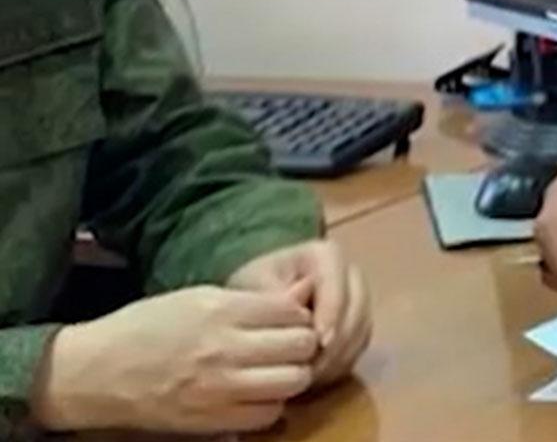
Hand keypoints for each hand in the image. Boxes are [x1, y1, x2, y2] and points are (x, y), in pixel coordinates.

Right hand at [31, 286, 316, 434]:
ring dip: (292, 375)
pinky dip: (271, 405)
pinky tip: (257, 395)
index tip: (287, 320)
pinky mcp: (212, 420)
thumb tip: (301, 296)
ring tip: (276, 371)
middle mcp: (225, 348)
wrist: (94, 373)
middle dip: (302, 344)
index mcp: (221, 310)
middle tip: (288, 347)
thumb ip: (250, 301)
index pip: (292, 310)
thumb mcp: (196, 297)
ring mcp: (220, 387)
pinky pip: (268, 414)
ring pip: (294, 381)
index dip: (296, 314)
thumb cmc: (145, 327)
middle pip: (302, 345)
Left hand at [227, 240, 371, 385]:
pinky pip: (359, 346)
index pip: (338, 286)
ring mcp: (358, 299)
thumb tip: (303, 319)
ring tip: (310, 377)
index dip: (331, 314)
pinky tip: (317, 377)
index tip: (318, 342)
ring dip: (339, 357)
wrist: (258, 295)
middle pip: (357, 310)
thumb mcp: (254, 286)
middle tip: (314, 369)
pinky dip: (341, 363)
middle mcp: (350, 274)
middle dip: (337, 343)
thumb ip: (276, 298)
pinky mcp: (358, 324)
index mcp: (327, 255)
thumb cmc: (253, 286)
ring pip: (361, 331)